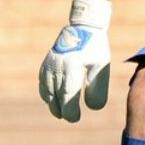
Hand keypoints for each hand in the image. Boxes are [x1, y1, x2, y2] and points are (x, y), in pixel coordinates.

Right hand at [38, 0, 111, 122]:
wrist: (83, 26)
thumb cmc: (96, 48)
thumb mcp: (101, 66)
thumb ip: (98, 88)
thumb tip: (93, 108)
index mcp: (72, 66)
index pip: (68, 95)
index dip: (70, 110)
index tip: (75, 118)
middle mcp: (57, 66)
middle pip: (56, 95)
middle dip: (63, 110)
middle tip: (72, 118)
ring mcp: (49, 64)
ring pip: (47, 90)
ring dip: (53, 104)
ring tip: (61, 113)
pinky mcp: (47, 62)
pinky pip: (42, 82)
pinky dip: (46, 93)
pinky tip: (52, 100)